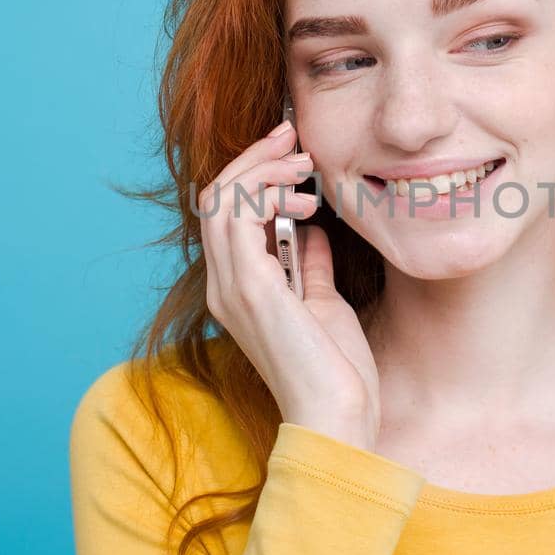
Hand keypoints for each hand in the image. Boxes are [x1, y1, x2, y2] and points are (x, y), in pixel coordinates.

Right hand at [198, 120, 380, 448]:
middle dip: (255, 158)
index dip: (254, 174)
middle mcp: (224, 286)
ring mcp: (231, 288)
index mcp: (238, 290)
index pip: (227, 215)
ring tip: (303, 163)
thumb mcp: (323, 303)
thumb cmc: (336, 371)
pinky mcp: (250, 288)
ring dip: (260, 168)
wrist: (339, 416)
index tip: (295, 153)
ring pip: (221, 199)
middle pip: (216, 198)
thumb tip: (311, 229)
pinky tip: (301, 194)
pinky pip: (236, 217)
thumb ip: (309, 265)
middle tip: (295, 138)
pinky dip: (263, 190)